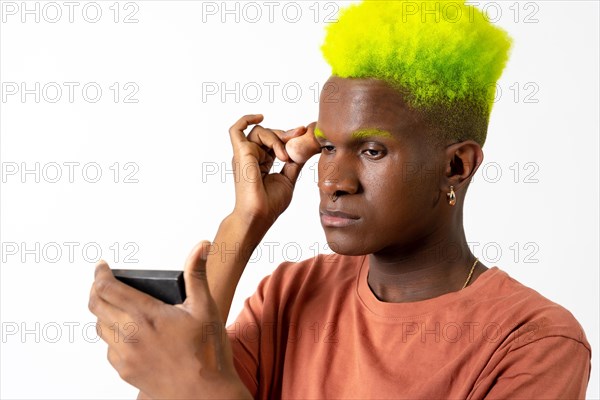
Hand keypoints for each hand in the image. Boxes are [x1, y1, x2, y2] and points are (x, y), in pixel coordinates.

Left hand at [88, 241, 251, 398]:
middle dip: (97, 289)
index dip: (100, 274)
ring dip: (103, 312)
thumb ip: (197, 273)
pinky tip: (128, 333)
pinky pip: (109, 349)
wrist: (206, 395)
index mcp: (146, 316)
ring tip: (116, 305)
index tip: (102, 266)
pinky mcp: (126, 372)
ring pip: (100, 328)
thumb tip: (200, 246)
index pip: (107, 288)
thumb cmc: (208, 353)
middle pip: (96, 306)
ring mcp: (125, 356)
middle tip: (104, 281)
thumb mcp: (206, 307)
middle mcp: (129, 336)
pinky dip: (112, 335)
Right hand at [228, 114, 318, 228]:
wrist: (260, 214)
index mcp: (260, 163)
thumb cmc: (270, 203)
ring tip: (284, 156)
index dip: (288, 136)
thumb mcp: (289, 178)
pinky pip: (236, 129)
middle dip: (285, 134)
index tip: (303, 132)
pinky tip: (260, 117)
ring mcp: (244, 155)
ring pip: (259, 131)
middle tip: (299, 135)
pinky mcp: (240, 153)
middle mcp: (250, 157)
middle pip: (267, 134)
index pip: (274, 142)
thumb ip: (295, 162)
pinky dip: (246, 119)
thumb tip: (306, 147)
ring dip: (275, 138)